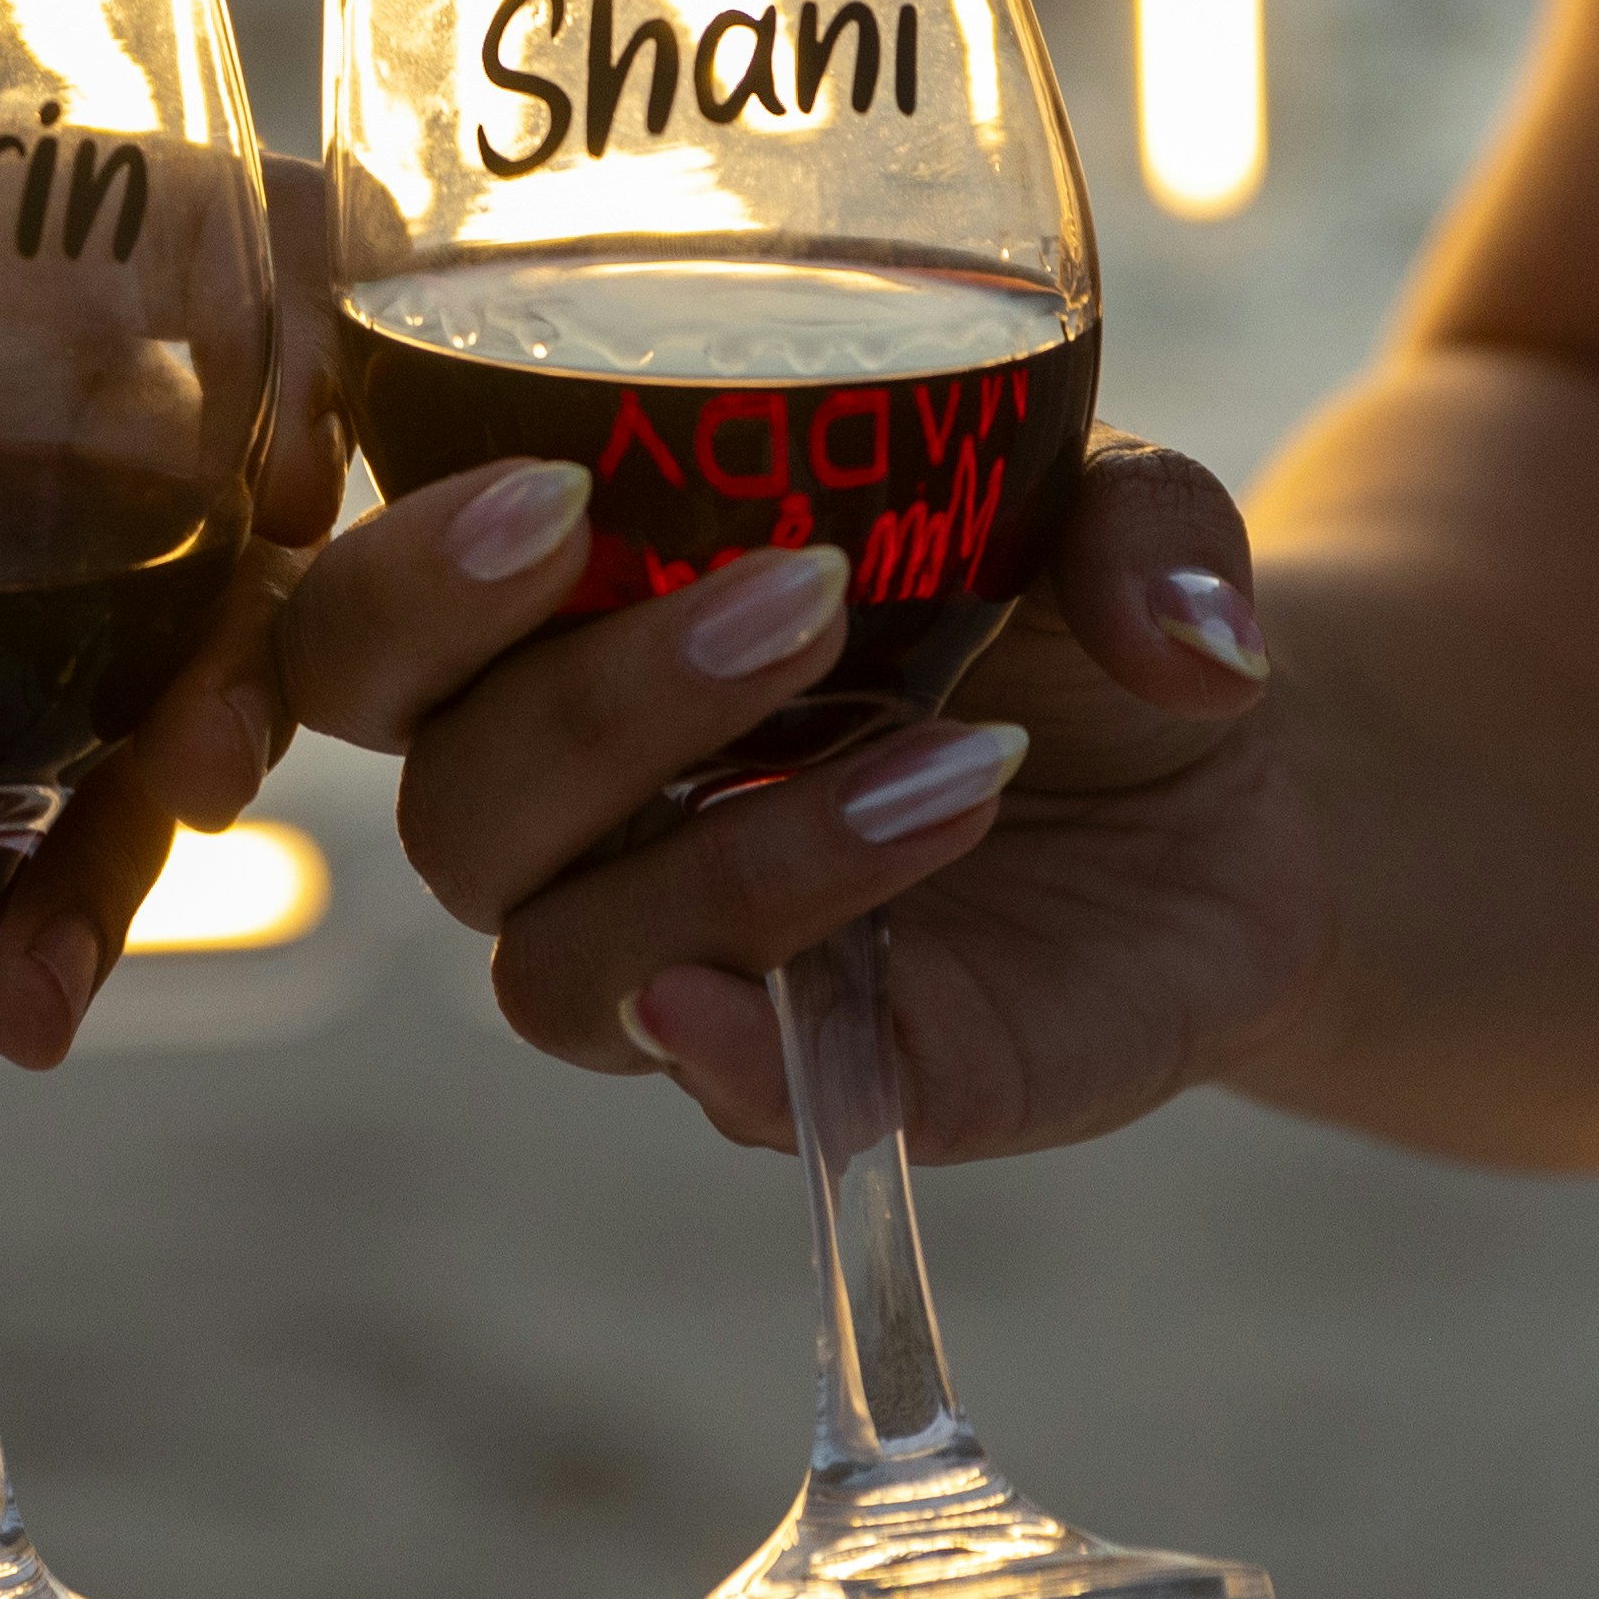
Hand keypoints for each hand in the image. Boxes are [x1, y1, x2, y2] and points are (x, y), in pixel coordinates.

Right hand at [275, 430, 1310, 1159]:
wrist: (1228, 779)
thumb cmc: (1064, 594)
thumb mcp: (1108, 501)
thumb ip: (1135, 532)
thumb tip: (1186, 643)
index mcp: (556, 634)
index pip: (370, 631)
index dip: (405, 584)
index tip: (552, 497)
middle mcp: (576, 816)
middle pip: (452, 803)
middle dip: (594, 703)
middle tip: (799, 600)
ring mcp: (682, 963)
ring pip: (570, 961)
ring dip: (740, 863)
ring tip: (957, 763)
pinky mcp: (824, 1079)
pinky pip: (727, 1101)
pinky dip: (738, 1059)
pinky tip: (809, 1005)